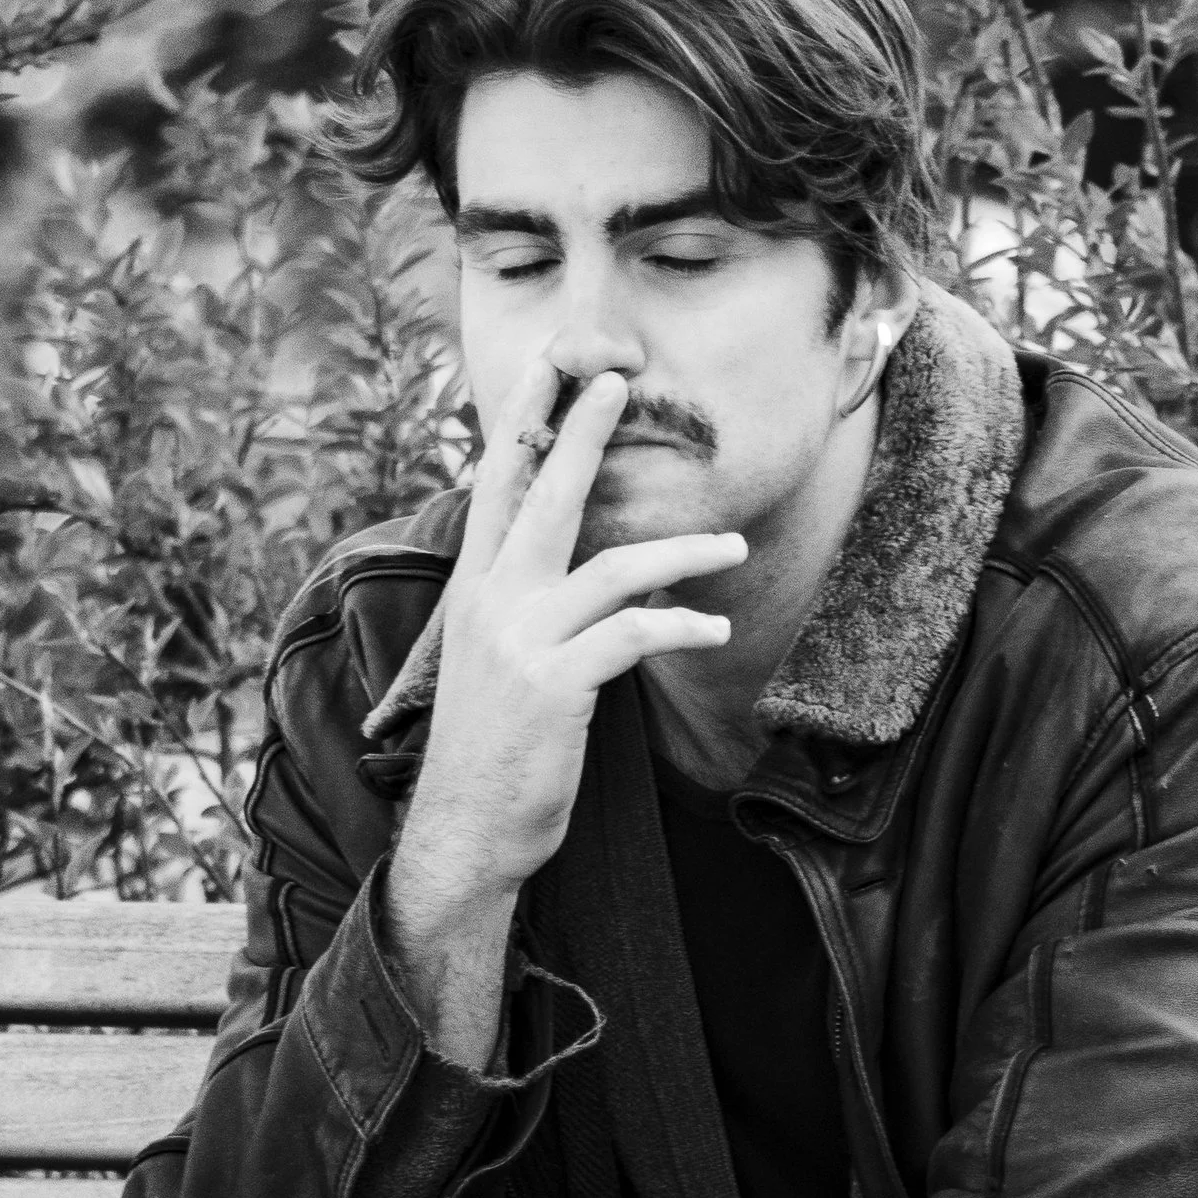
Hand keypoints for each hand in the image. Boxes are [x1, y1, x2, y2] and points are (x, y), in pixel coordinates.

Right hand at [385, 358, 746, 1067]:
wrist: (465, 831)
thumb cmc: (494, 751)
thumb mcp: (499, 664)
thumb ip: (528, 608)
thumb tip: (585, 572)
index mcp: (474, 590)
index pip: (496, 485)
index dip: (522, 422)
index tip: (551, 366)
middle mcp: (489, 602)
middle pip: (542, 494)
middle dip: (582, 432)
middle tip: (620, 380)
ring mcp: (519, 641)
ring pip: (610, 565)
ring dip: (681, 551)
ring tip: (732, 546)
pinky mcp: (554, 685)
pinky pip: (633, 634)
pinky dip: (682, 626)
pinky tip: (716, 631)